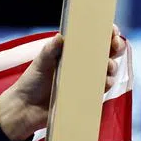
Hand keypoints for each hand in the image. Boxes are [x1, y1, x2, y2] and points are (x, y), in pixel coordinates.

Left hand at [0, 25, 125, 140]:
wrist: (25, 109)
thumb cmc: (31, 83)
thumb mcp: (40, 63)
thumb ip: (50, 50)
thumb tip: (60, 36)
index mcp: (71, 52)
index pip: (93, 39)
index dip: (106, 33)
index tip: (112, 31)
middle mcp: (81, 64)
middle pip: (106, 52)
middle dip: (115, 47)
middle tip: (114, 46)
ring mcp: (85, 80)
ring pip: (107, 69)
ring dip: (112, 66)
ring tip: (107, 66)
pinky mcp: (86, 95)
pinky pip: (102, 88)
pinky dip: (106, 83)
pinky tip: (104, 82)